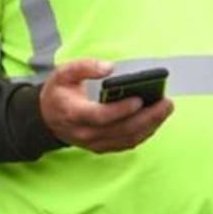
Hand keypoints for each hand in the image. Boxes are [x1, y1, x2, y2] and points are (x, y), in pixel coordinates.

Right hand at [39, 60, 173, 152]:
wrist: (47, 118)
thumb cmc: (58, 93)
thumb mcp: (63, 73)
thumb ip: (84, 67)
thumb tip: (108, 67)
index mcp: (74, 113)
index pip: (100, 116)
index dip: (121, 109)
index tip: (139, 99)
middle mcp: (85, 132)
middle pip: (121, 129)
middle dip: (147, 117)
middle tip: (166, 103)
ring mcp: (94, 143)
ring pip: (128, 139)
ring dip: (151, 125)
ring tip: (166, 109)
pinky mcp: (103, 147)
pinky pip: (127, 143)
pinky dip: (144, 133)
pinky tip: (156, 120)